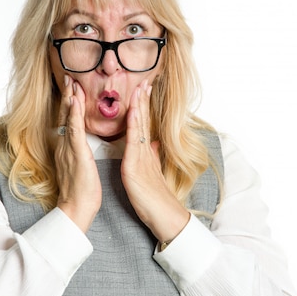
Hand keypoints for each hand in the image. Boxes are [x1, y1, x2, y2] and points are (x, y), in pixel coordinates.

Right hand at [54, 75, 100, 231]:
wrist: (76, 209)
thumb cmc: (82, 192)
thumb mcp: (83, 169)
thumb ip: (82, 156)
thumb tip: (84, 150)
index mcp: (68, 149)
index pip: (69, 122)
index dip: (71, 104)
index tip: (73, 87)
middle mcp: (64, 146)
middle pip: (65, 116)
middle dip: (67, 95)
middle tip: (69, 76)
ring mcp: (68, 149)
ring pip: (68, 119)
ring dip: (70, 98)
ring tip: (71, 81)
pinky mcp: (75, 154)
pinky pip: (74, 130)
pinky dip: (73, 114)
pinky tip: (75, 101)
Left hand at [121, 79, 189, 242]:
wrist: (163, 215)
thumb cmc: (155, 197)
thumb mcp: (152, 172)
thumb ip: (151, 156)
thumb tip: (152, 143)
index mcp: (145, 152)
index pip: (143, 124)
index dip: (143, 106)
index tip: (143, 89)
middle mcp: (145, 151)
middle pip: (143, 120)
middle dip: (143, 100)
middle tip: (144, 80)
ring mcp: (141, 157)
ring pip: (140, 126)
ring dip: (139, 106)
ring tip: (140, 88)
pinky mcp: (134, 166)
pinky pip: (133, 142)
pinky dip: (133, 125)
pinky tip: (133, 112)